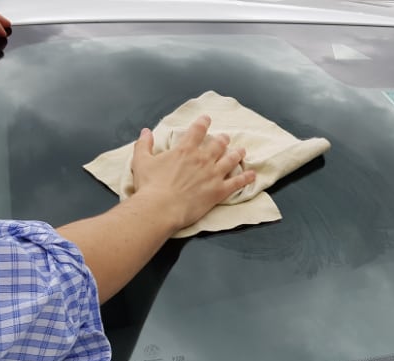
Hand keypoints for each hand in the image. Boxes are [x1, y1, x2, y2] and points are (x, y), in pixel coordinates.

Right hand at [131, 115, 255, 230]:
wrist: (161, 208)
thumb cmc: (150, 186)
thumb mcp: (141, 161)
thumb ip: (144, 144)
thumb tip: (145, 132)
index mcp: (185, 149)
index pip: (197, 130)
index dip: (203, 122)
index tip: (207, 119)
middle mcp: (202, 159)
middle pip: (218, 144)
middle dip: (223, 139)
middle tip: (226, 137)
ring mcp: (213, 174)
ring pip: (230, 160)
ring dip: (237, 154)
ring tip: (242, 151)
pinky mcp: (219, 191)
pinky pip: (237, 183)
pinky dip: (246, 178)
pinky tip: (252, 175)